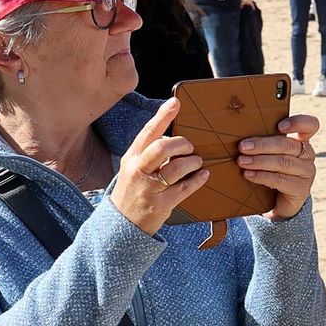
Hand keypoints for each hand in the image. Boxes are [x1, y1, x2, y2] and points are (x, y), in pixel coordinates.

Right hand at [113, 98, 207, 234]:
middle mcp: (138, 170)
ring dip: (193, 162)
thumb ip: (150, 152)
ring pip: (177, 167)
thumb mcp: (134, 167)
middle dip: (182, 144)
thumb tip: (175, 137)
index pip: (148, 132)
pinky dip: (198, 179)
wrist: (121, 223)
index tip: (176, 102)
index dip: (163, 116)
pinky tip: (203, 175)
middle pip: (163, 147)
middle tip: (190, 148)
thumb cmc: (133, 189)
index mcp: (132, 157)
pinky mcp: (161, 204)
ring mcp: (149, 188)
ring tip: (196, 163)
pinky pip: (185, 188)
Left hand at [237, 113, 320, 220]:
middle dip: (263, 145)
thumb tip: (240, 134)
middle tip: (242, 147)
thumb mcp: (271, 153)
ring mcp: (307, 172)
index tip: (279, 126)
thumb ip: (264, 142)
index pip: (310, 125)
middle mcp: (308, 154)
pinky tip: (249, 174)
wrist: (278, 201)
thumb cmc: (271, 170)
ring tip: (242, 161)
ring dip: (260, 161)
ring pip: (284, 162)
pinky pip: (281, 180)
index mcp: (302, 140)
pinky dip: (262, 176)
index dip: (298, 123)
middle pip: (288, 145)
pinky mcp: (301, 189)